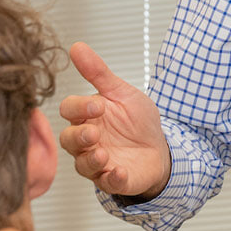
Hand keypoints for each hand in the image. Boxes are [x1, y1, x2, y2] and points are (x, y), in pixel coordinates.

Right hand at [58, 42, 171, 200]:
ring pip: (82, 164)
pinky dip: (112, 178)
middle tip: (95, 133)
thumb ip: (98, 73)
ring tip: (104, 154)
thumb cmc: (137, 121)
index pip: (69, 110)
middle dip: (79, 137)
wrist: (161, 147)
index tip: (97, 106)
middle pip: (69, 140)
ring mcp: (97, 162)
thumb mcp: (121, 93)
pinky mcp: (113, 179)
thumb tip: (77, 46)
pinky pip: (106, 183)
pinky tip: (120, 172)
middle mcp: (87, 141)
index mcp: (87, 117)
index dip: (79, 108)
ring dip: (91, 160)